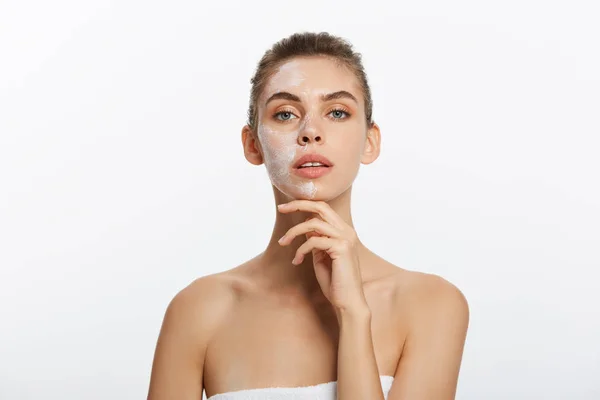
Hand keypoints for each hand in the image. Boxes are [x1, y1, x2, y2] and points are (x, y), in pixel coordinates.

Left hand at [277, 200, 368, 315]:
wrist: (348, 302)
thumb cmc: (335, 282)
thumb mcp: (321, 256)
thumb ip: (315, 240)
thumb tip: (304, 227)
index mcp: (344, 231)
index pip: (323, 208)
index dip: (303, 204)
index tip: (285, 207)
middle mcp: (347, 231)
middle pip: (321, 207)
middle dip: (298, 204)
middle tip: (281, 208)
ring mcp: (346, 238)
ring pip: (313, 223)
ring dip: (293, 232)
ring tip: (283, 243)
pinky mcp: (342, 248)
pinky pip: (313, 241)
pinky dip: (301, 249)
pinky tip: (296, 261)